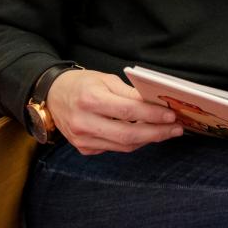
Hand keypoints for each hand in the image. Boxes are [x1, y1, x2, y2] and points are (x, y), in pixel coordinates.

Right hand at [47, 69, 182, 154]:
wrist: (52, 96)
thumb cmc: (82, 84)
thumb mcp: (105, 79)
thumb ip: (130, 92)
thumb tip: (156, 103)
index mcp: (90, 100)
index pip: (128, 111)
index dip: (152, 115)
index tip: (172, 115)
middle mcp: (84, 122)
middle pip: (127, 134)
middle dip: (156, 133)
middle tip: (176, 129)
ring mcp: (82, 139)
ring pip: (123, 145)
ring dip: (148, 139)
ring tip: (166, 131)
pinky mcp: (84, 149)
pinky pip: (114, 148)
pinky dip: (132, 142)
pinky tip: (146, 135)